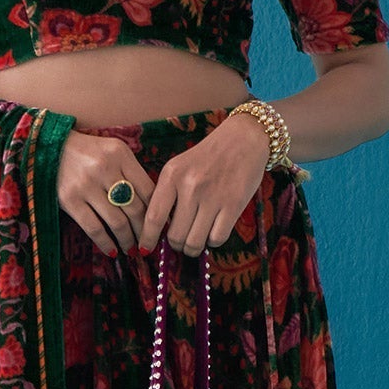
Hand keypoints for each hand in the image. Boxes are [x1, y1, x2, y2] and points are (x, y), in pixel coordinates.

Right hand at [56, 129, 154, 257]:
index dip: (157, 212)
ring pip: (117, 222)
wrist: (49, 148)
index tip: (160, 227)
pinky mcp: (69, 200)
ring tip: (131, 249)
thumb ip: (131, 173)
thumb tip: (153, 207)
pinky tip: (112, 251)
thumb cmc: (87, 153)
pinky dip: (105, 243)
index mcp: (120, 154)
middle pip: (135, 208)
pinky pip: (94, 228)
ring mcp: (86, 185)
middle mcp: (105, 168)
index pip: (148, 190)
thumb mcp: (112, 152)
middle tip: (148, 243)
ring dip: (127, 240)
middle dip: (145, 231)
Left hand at [138, 111, 270, 255]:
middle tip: (181, 241)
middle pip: (175, 236)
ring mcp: (212, 197)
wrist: (243, 139)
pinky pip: (217, 239)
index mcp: (171, 175)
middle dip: (176, 245)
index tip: (145, 249)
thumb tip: (158, 230)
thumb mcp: (180, 167)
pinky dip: (213, 241)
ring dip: (194, 247)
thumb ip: (167, 194)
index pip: (153, 217)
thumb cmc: (208, 156)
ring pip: (195, 242)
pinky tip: (213, 231)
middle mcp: (190, 186)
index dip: (148, 239)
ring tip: (196, 240)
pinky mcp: (233, 205)